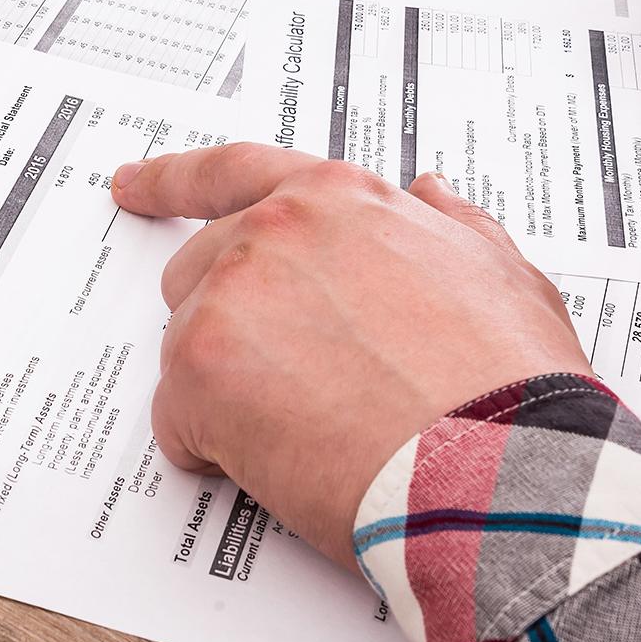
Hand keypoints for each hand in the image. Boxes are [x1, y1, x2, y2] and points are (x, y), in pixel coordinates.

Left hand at [112, 145, 591, 571]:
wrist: (504, 470)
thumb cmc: (510, 387)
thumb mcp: (505, 278)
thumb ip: (451, 225)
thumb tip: (430, 192)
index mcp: (338, 201)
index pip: (232, 172)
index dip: (172, 181)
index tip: (131, 185)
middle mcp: (273, 232)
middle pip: (198, 274)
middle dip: (230, 326)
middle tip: (291, 381)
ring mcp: (229, 296)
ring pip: (187, 349)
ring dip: (230, 392)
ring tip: (314, 428)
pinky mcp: (200, 370)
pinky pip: (176, 419)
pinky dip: (216, 449)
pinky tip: (288, 463)